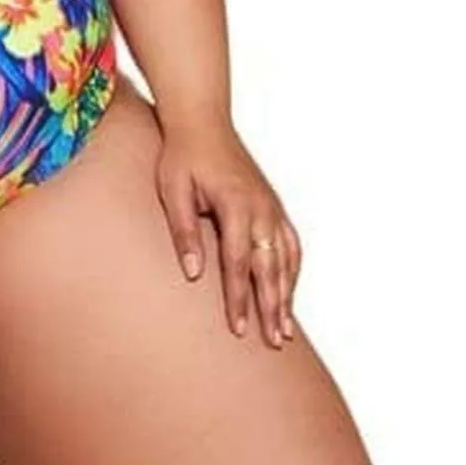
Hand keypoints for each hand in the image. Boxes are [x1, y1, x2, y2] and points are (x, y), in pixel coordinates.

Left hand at [154, 115, 301, 348]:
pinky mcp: (273, 204)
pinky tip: (289, 292)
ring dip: (286, 294)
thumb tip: (192, 274)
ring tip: (284, 329)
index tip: (238, 329)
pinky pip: (290, 243)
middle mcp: (261, 207)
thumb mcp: (173, 190)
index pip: (238, 261)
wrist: (203, 122)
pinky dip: (292, 270)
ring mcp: (271, 206)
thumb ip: (184, 231)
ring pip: (286, 258)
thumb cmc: (182, 156)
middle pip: (269, 266)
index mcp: (235, 204)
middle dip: (271, 306)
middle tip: (273, 342)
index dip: (238, 298)